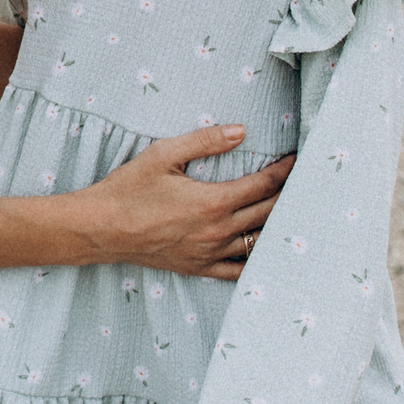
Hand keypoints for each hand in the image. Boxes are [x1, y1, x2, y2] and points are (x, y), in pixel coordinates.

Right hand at [78, 128, 293, 279]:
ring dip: (276, 226)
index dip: (285, 171)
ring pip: (258, 243)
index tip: (298, 160)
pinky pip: (238, 271)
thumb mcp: (163, 154)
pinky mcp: (199, 268)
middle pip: (269, 213)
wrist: (101, 228)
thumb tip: (241, 132)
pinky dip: (255, 261)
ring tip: (290, 213)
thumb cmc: (129, 189)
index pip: (263, 185)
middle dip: (289, 196)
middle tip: (303, 183)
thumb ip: (205, 141)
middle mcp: (218, 231)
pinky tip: (264, 251)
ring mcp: (210, 254)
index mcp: (214, 201)